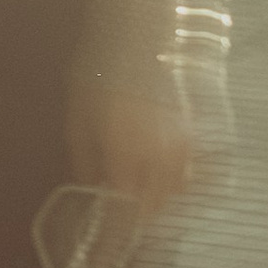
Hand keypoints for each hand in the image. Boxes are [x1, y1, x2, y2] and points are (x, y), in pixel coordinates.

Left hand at [67, 73, 193, 229]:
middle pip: (155, 201)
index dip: (119, 214)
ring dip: (159, 196)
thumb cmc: (98, 81)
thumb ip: (83, 159)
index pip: (126, 199)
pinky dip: (175, 178)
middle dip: (140, 211)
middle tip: (127, 213)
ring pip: (176, 188)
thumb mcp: (78, 120)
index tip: (111, 221)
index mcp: (123, 150)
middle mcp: (155, 152)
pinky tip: (161, 173)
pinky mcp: (189, 132)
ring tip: (144, 194)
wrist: (136, 45)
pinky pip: (187, 168)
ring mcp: (177, 143)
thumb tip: (91, 185)